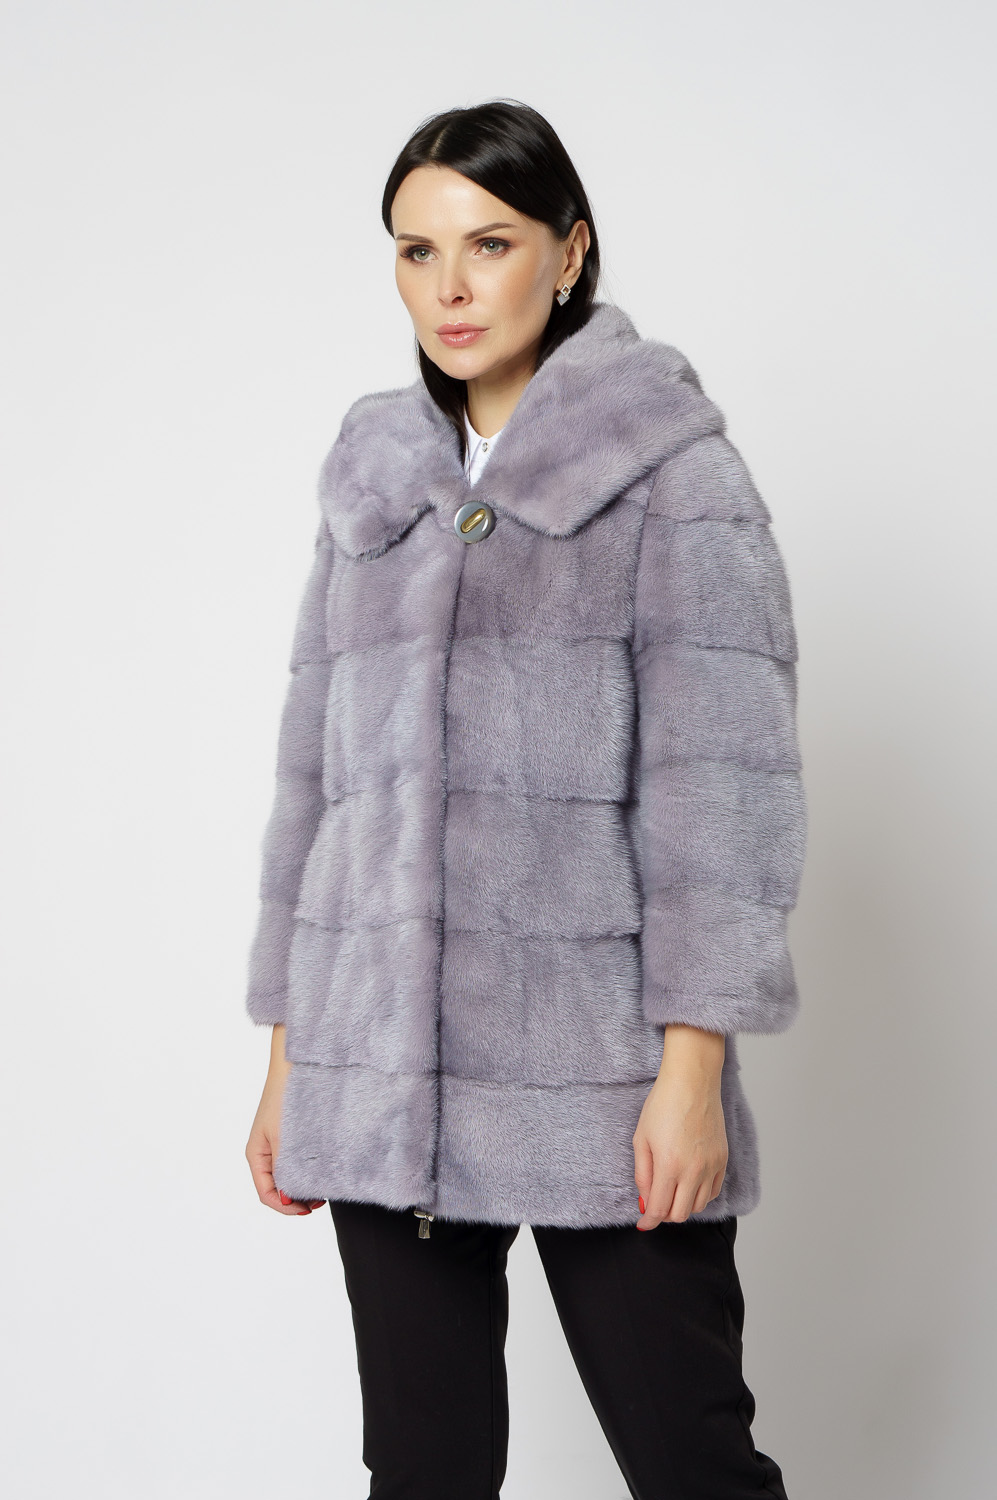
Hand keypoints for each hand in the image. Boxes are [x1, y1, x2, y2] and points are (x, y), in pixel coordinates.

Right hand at [245, 1025, 325, 1215]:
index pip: (266, 1194)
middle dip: (297, 1199)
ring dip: (304, 1184)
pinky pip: (298, 1159)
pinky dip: (308, 1169)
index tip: (309, 1209)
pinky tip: (323, 1169)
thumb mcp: (283, 1138)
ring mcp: (278, 1143)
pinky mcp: (293, 1134)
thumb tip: (287, 1197)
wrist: (295, 1064)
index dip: (286, 1208)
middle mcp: (265, 1152)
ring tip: (324, 1187)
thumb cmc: (285, 1096)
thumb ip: (284, 1168)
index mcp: (256, 1155)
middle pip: (278, 1188)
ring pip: (289, 1175)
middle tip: (321, 1200)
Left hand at [632, 1026, 727, 1226]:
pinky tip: (689, 1183)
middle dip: (664, 1215)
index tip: (643, 1224)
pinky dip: (700, 1195)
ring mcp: (711, 1166)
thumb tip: (645, 1201)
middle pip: (680, 1214)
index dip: (649, 1221)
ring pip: (699, 1206)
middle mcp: (694, 1170)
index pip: (659, 1209)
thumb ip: (642, 1174)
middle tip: (655, 1203)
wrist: (692, 1082)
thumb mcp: (641, 1139)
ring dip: (683, 1205)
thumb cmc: (663, 1104)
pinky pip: (713, 1191)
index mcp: (669, 1166)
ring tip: (671, 1190)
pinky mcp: (723, 1159)